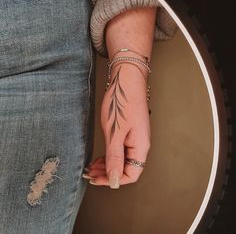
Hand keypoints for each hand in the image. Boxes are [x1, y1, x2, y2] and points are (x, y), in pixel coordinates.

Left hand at [82, 63, 150, 188]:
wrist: (126, 80)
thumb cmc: (122, 102)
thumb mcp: (115, 132)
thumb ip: (115, 156)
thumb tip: (114, 179)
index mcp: (140, 146)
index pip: (131, 174)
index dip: (114, 180)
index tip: (97, 179)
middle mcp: (139, 145)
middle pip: (126, 168)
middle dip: (108, 174)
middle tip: (90, 173)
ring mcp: (133, 138)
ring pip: (121, 160)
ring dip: (107, 165)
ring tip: (92, 167)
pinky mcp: (127, 132)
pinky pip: (119, 150)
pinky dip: (108, 155)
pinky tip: (99, 157)